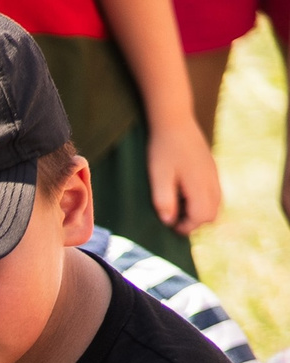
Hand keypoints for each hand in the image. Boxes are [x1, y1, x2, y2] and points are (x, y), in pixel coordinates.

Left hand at [146, 116, 221, 234]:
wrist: (175, 122)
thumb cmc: (163, 150)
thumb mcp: (158, 177)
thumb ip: (164, 200)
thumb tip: (168, 221)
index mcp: (200, 184)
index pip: (202, 216)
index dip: (185, 227)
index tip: (169, 225)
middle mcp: (212, 181)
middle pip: (212, 214)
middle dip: (194, 222)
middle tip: (174, 216)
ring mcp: (214, 174)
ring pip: (216, 205)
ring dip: (199, 212)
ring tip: (179, 205)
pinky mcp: (212, 169)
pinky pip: (214, 193)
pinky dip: (203, 200)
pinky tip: (185, 193)